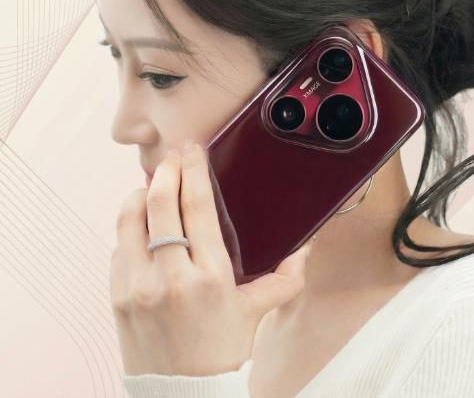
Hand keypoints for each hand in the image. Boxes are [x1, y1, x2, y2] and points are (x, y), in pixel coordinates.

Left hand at [111, 139, 313, 375]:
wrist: (182, 393)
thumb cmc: (222, 352)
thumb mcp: (258, 312)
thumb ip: (285, 277)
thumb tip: (305, 246)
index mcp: (211, 277)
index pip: (197, 208)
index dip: (193, 172)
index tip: (192, 151)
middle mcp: (172, 278)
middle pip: (158, 204)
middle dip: (165, 172)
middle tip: (173, 158)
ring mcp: (138, 287)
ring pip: (129, 220)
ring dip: (139, 196)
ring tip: (153, 188)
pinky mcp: (117, 297)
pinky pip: (119, 249)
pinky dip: (130, 230)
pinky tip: (144, 228)